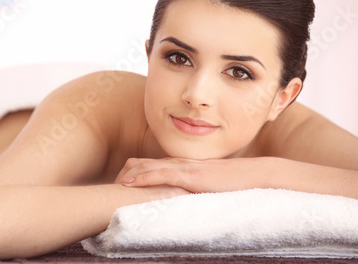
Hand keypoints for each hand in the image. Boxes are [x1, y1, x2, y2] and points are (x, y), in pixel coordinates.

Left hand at [115, 157, 273, 192]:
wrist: (254, 175)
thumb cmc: (231, 183)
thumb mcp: (205, 186)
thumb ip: (191, 189)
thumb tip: (180, 200)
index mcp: (180, 165)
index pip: (147, 165)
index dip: (130, 173)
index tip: (118, 186)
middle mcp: (177, 163)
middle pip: (140, 163)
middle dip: (123, 174)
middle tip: (108, 188)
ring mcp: (183, 167)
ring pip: (146, 166)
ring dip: (127, 176)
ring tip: (112, 186)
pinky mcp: (190, 174)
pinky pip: (161, 173)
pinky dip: (142, 178)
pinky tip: (129, 184)